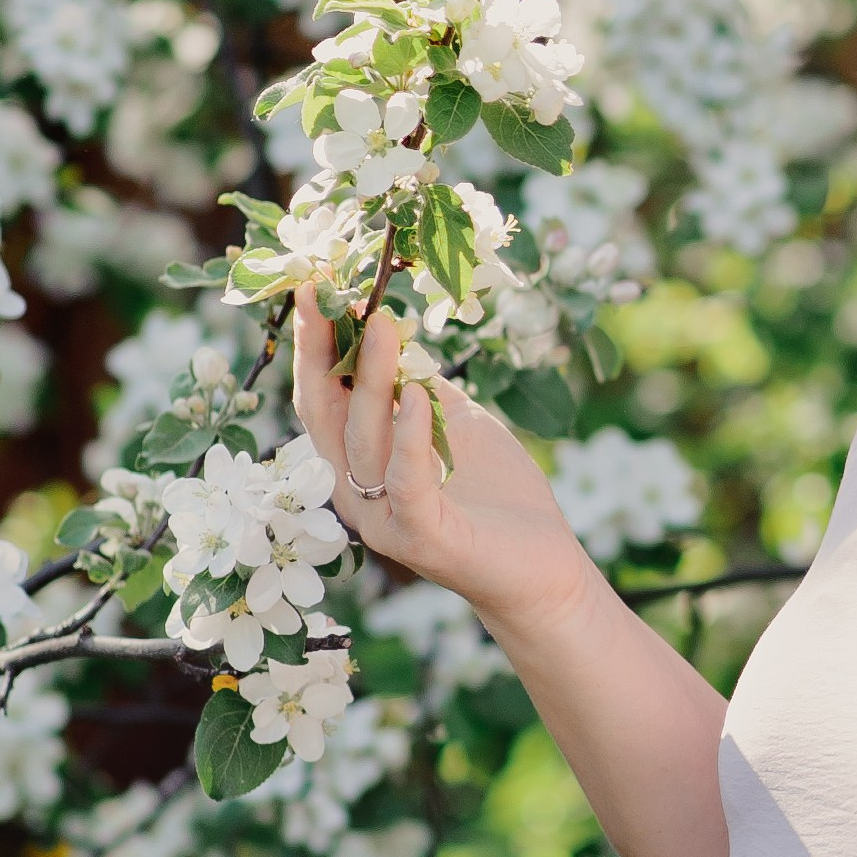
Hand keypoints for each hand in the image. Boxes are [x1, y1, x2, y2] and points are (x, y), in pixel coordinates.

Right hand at [292, 294, 598, 641]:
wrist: (541, 568)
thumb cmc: (499, 496)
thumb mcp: (459, 424)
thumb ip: (424, 388)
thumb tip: (399, 335)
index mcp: (360, 462)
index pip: (323, 397)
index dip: (315, 345)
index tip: (314, 288)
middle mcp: (356, 491)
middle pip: (325, 413)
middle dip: (322, 350)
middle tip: (322, 294)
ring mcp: (383, 518)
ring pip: (365, 438)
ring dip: (373, 377)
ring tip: (382, 324)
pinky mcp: (420, 538)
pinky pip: (407, 480)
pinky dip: (411, 435)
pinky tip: (419, 395)